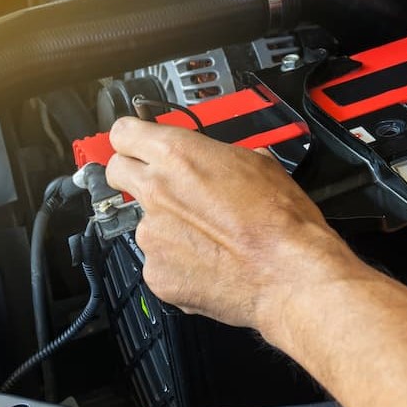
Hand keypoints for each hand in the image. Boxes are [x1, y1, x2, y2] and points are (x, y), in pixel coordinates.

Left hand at [105, 117, 360, 330]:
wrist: (289, 273)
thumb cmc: (281, 221)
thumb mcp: (257, 163)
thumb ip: (219, 158)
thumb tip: (217, 163)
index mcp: (177, 155)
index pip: (123, 133)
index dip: (130, 138)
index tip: (135, 144)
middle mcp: (156, 191)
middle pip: (117, 172)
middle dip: (133, 175)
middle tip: (162, 187)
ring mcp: (151, 235)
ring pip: (145, 223)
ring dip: (167, 227)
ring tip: (208, 239)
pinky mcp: (156, 273)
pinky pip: (158, 261)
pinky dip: (177, 262)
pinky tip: (208, 263)